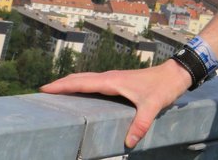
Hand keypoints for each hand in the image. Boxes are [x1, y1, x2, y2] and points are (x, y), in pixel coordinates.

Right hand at [40, 60, 191, 147]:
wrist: (175, 74)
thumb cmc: (164, 86)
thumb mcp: (154, 106)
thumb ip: (141, 123)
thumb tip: (128, 142)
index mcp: (113, 81)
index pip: (83, 83)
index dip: (63, 85)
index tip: (44, 88)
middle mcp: (111, 77)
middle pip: (81, 79)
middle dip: (61, 84)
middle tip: (42, 91)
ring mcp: (115, 78)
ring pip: (88, 79)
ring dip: (71, 83)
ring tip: (55, 91)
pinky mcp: (119, 81)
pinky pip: (95, 82)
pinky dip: (83, 85)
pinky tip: (81, 93)